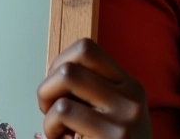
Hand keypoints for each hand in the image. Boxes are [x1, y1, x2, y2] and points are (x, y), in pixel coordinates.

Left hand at [37, 38, 151, 138]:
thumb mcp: (113, 117)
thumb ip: (93, 93)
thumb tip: (56, 69)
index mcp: (130, 88)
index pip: (87, 49)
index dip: (60, 61)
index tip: (55, 85)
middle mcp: (131, 99)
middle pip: (71, 64)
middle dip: (48, 85)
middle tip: (50, 109)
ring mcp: (124, 118)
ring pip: (65, 79)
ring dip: (48, 106)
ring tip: (56, 129)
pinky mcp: (113, 138)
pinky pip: (63, 110)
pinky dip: (50, 127)